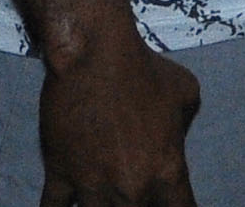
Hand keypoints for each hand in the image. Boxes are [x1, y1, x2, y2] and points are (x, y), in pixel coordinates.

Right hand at [38, 41, 200, 206]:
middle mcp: (131, 189)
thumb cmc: (143, 68)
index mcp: (167, 171)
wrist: (94, 54)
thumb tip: (173, 139)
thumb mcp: (185, 92)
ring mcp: (92, 186)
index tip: (172, 203)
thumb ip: (184, 127)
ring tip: (104, 200)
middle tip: (135, 194)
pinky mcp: (59, 175)